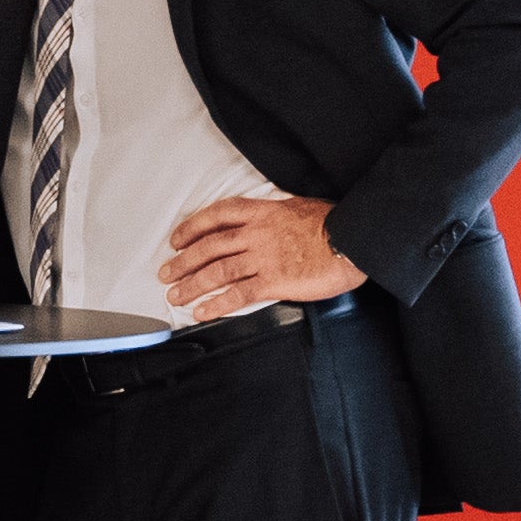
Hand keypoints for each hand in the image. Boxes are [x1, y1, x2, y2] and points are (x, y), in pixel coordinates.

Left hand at [158, 195, 364, 323]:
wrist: (354, 239)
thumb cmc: (334, 223)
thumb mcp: (297, 208)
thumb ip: (273, 218)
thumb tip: (262, 223)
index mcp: (262, 212)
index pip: (217, 216)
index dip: (192, 228)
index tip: (176, 239)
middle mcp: (257, 234)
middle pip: (209, 247)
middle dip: (183, 261)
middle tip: (165, 273)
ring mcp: (264, 258)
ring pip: (218, 271)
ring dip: (192, 284)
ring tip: (175, 295)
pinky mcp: (275, 281)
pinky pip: (238, 294)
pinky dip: (217, 304)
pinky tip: (202, 311)